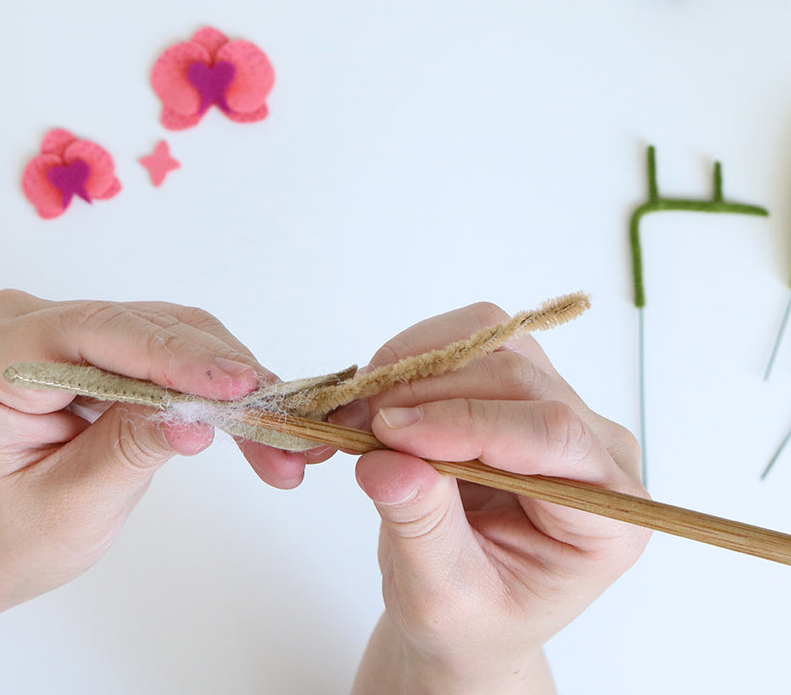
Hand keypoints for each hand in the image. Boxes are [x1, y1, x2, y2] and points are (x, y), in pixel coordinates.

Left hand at [0, 290, 325, 616]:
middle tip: (283, 426)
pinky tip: (251, 419)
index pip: (93, 333)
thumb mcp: (68, 506)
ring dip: (227, 383)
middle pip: (142, 328)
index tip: (240, 385)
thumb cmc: (7, 535)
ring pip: (168, 334)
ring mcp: (63, 328)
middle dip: (217, 378)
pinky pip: (168, 351)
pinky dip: (211, 387)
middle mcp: (24, 324)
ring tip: (279, 438)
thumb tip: (199, 419)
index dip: (173, 356)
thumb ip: (128, 451)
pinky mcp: (99, 345)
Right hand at [335, 302, 649, 694]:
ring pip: (494, 343)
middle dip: (427, 393)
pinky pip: (470, 342)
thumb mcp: (443, 598)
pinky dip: (413, 360)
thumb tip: (385, 464)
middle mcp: (598, 453)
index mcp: (609, 517)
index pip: (553, 437)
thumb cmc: (470, 621)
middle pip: (520, 379)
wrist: (468, 614)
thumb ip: (422, 529)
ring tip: (360, 416)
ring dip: (416, 367)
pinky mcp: (519, 390)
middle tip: (352, 424)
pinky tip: (379, 403)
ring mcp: (561, 411)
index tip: (388, 433)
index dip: (466, 423)